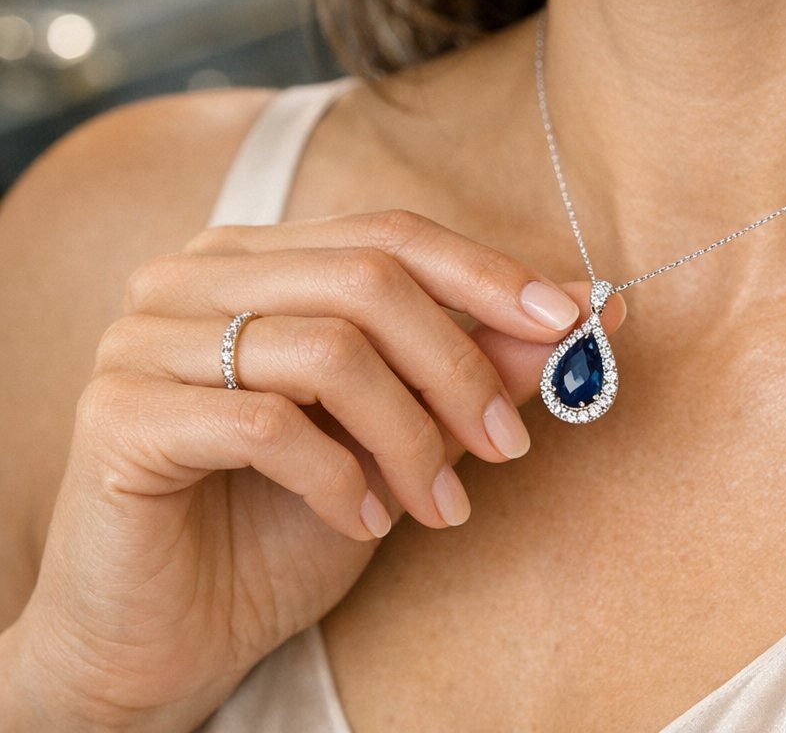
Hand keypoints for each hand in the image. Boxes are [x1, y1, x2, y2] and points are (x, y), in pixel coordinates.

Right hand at [8, 210, 622, 731]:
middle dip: (458, 367)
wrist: (174, 631)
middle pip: (366, 280)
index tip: (569, 320)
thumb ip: (476, 364)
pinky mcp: (118, 413)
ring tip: (439, 505)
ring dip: (410, 436)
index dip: (486, 273)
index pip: (388, 234)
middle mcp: (194, 277)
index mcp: (258, 259)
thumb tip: (586, 310)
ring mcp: (146, 338)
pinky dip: (341, 477)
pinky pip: (266, 423)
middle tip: (509, 448)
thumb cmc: (289, 520)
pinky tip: (365, 521)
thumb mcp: (401, 432)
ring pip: (327, 348)